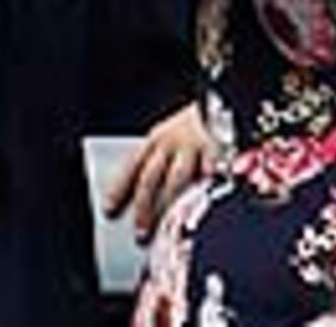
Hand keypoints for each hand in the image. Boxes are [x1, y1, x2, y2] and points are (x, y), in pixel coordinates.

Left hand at [106, 103, 218, 240]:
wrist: (226, 103)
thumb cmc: (199, 123)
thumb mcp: (173, 135)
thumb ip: (163, 161)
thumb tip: (148, 195)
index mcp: (157, 138)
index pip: (132, 165)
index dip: (119, 187)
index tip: (109, 208)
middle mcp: (172, 143)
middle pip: (151, 177)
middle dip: (144, 207)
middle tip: (140, 231)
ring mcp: (195, 148)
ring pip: (176, 180)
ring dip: (170, 205)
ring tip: (170, 227)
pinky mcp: (217, 152)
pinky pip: (210, 174)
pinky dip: (205, 189)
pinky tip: (205, 203)